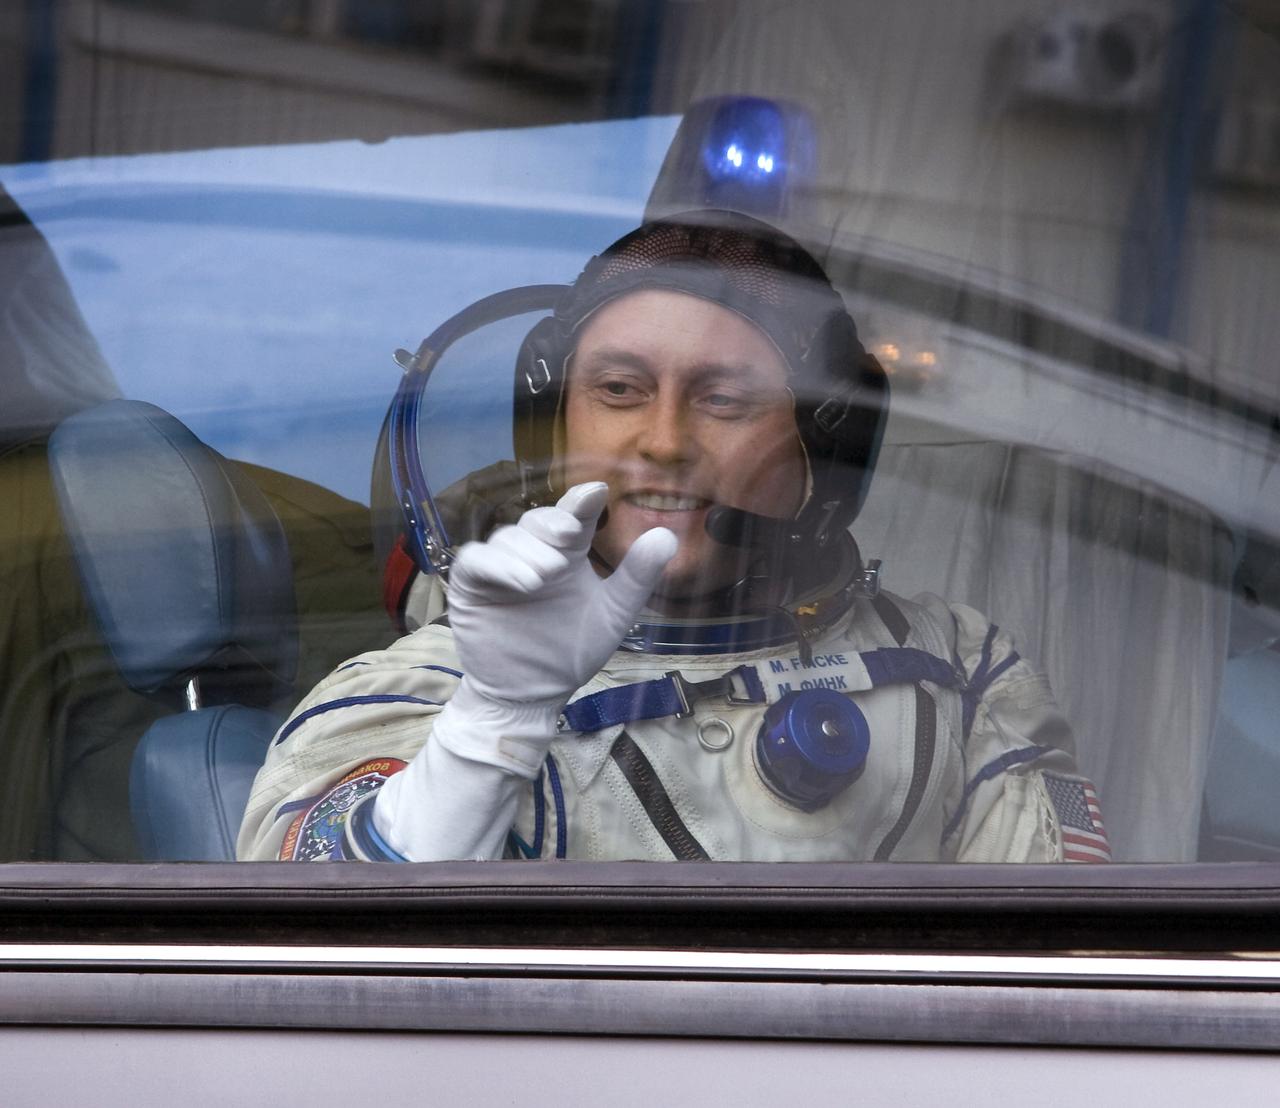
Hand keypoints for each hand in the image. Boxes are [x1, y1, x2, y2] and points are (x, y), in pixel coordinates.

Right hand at [446, 482, 677, 708]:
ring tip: (547, 575)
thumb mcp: (612, 614)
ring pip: (508, 537)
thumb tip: (666, 535)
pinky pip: (477, 560)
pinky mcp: (470, 584)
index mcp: (567, 554)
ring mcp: (500, 567)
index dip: (581, 501)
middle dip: (552, 524)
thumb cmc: (571, 652)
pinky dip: (499, 565)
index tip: (597, 492)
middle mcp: (532, 553)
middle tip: (569, 537)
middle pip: (537, 520)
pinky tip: (524, 582)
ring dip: (529, 550)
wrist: (531, 694)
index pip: (574, 517)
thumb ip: (636, 577)